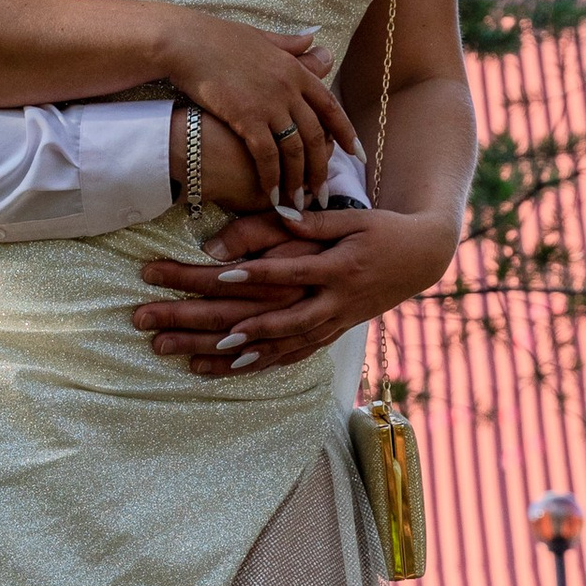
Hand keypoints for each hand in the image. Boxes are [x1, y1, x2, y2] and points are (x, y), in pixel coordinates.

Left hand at [134, 205, 459, 375]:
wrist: (421, 260)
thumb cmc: (381, 230)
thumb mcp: (352, 218)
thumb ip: (311, 223)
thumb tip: (277, 216)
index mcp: (337, 269)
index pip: (288, 274)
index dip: (254, 276)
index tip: (218, 275)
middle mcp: (331, 304)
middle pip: (264, 318)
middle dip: (211, 322)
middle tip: (163, 320)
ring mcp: (330, 324)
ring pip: (271, 347)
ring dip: (224, 354)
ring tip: (180, 356)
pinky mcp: (329, 335)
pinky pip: (287, 356)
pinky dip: (253, 364)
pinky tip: (218, 369)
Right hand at [158, 12, 357, 208]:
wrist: (187, 42)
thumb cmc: (219, 38)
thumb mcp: (263, 37)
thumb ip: (290, 44)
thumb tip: (313, 39)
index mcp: (296, 70)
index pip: (330, 106)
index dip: (345, 133)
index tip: (356, 154)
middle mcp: (289, 88)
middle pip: (315, 136)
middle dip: (321, 169)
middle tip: (323, 194)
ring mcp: (270, 103)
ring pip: (294, 150)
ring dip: (298, 180)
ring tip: (298, 203)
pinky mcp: (247, 117)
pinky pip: (267, 155)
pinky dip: (272, 178)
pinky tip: (272, 195)